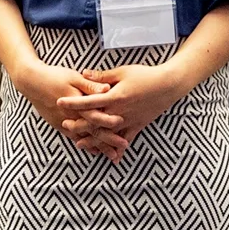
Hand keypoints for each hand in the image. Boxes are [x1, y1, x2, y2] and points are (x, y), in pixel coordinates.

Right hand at [10, 63, 130, 158]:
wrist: (31, 82)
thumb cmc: (54, 76)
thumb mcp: (73, 77)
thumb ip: (91, 85)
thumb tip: (107, 88)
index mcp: (78, 103)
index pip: (96, 115)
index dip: (109, 121)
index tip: (123, 126)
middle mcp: (72, 116)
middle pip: (93, 130)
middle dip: (109, 139)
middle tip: (124, 146)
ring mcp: (65, 122)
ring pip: (85, 138)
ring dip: (100, 147)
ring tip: (113, 155)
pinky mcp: (59, 125)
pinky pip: (75, 138)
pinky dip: (86, 145)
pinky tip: (95, 151)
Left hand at [54, 62, 193, 162]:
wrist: (169, 86)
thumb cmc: (145, 75)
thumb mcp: (122, 72)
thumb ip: (102, 77)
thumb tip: (83, 74)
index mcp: (115, 97)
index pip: (88, 101)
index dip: (73, 102)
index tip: (59, 102)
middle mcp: (120, 112)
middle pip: (95, 121)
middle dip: (78, 125)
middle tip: (64, 125)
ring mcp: (129, 121)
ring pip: (107, 134)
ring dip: (93, 140)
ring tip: (79, 144)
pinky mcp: (138, 126)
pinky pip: (126, 140)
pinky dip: (118, 148)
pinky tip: (111, 157)